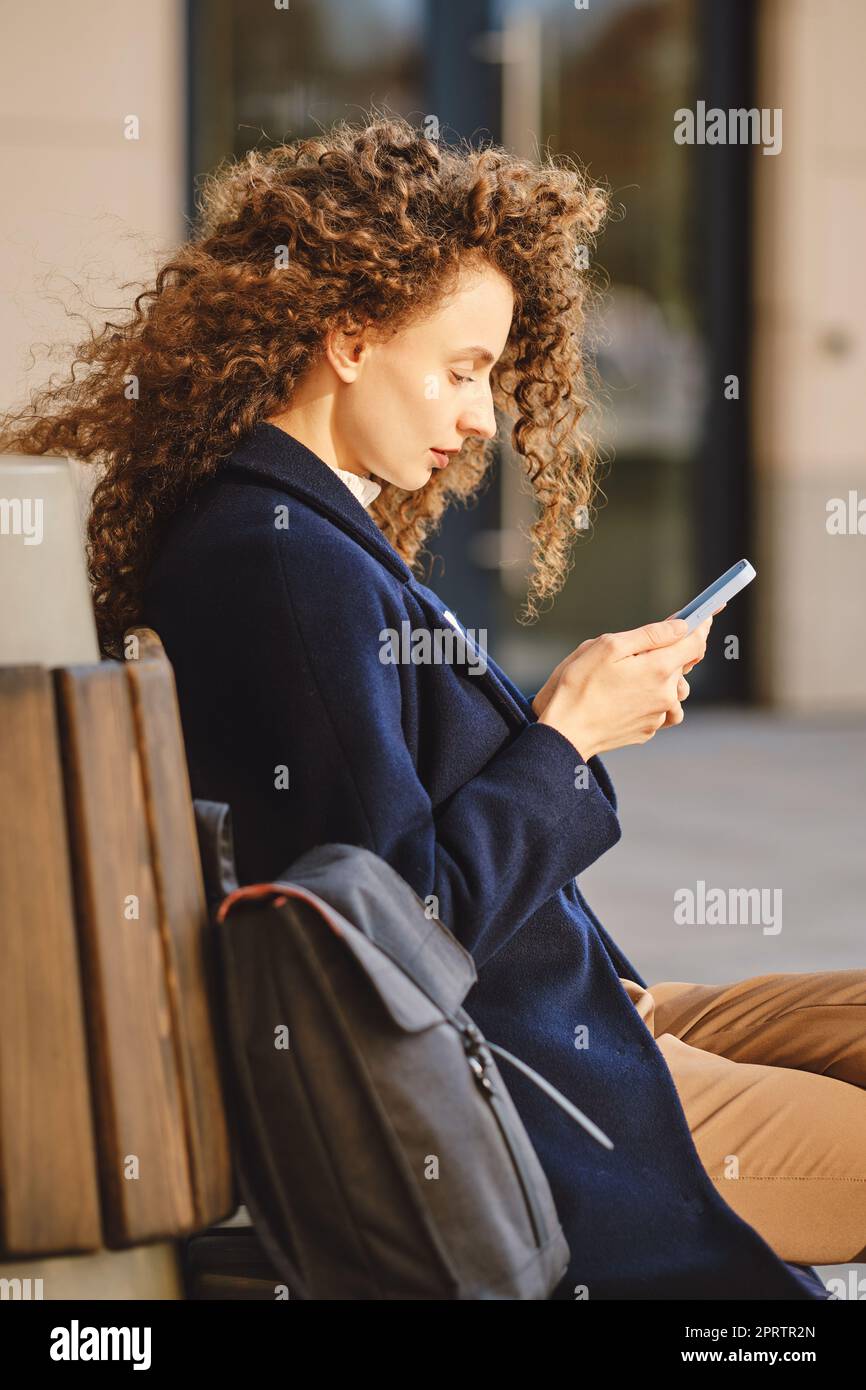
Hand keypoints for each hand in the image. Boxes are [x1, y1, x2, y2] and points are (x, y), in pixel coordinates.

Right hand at [534, 614, 717, 759]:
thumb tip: (681, 626)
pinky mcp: (648, 730)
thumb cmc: (579, 684)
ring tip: (633, 677)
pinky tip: (631, 698)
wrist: (564, 732)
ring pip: (676, 690)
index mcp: (658, 668)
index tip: (706, 615)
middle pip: (684, 665)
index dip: (701, 625)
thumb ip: (650, 635)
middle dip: (669, 653)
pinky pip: (662, 710)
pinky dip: (655, 701)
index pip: (695, 642)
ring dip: (664, 680)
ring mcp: (659, 715)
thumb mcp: (607, 646)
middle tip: (639, 651)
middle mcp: (666, 694)